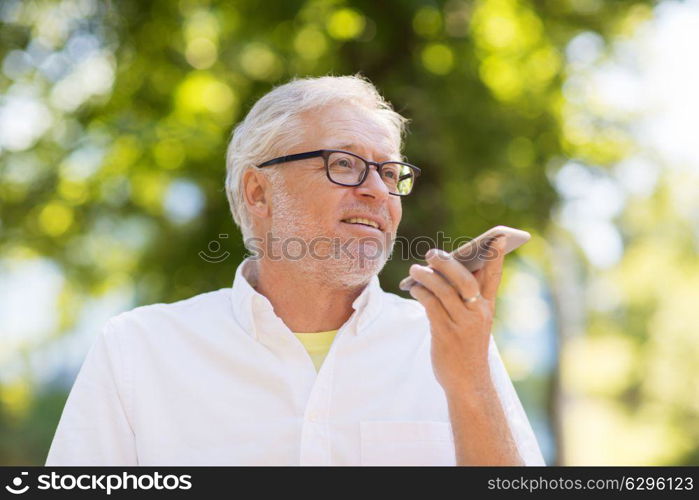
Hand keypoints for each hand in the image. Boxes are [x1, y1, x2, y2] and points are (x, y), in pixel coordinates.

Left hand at [408, 236, 506, 393]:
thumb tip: (444, 271)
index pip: (494, 277)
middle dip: (448, 263)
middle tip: (433, 253)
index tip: (500, 236)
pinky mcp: (445, 333)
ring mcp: (463, 324)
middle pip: (465, 279)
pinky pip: (431, 305)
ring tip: (415, 269)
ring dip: (427, 276)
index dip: (497, 256)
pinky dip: (421, 292)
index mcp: (488, 308)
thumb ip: (465, 299)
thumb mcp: (474, 323)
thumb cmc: (467, 348)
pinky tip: (413, 288)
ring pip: (443, 290)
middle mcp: (478, 313)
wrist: (468, 383)